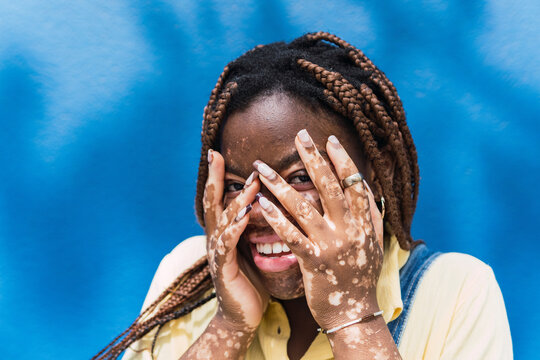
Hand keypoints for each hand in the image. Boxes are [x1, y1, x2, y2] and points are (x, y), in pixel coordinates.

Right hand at [204, 150, 268, 330]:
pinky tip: (243, 218)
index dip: (217, 176)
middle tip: (216, 155)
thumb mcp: (252, 249)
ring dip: (237, 200)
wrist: (241, 316)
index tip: (217, 153)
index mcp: (224, 232)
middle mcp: (216, 238)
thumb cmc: (251, 280)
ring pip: (223, 221)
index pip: (220, 198)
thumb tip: (272, 203)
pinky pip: (227, 246)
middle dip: (214, 178)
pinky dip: (234, 230)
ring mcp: (217, 253)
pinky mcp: (223, 269)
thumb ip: (255, 227)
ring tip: (251, 184)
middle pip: (213, 203)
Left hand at [254, 130, 383, 329]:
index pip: (354, 184)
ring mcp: (331, 246)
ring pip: (304, 208)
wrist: (355, 314)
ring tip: (262, 167)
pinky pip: (291, 236)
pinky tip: (261, 203)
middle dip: (313, 159)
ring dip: (281, 185)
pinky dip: (276, 218)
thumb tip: (365, 185)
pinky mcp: (314, 262)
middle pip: (329, 188)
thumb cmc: (361, 276)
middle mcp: (349, 230)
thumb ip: (370, 213)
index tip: (329, 139)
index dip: (342, 160)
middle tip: (299, 136)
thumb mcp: (373, 242)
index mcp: (364, 223)